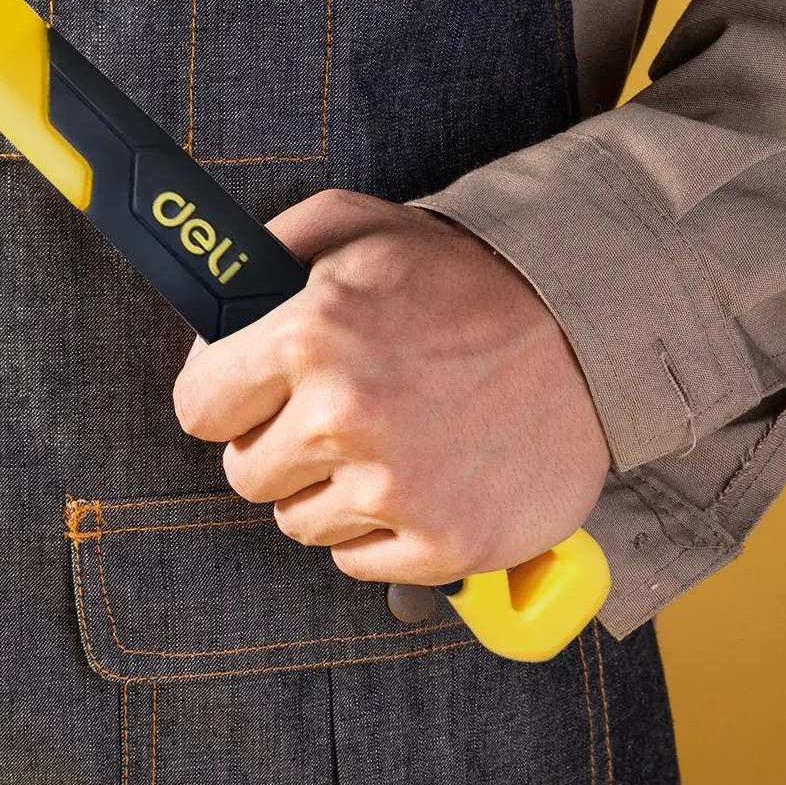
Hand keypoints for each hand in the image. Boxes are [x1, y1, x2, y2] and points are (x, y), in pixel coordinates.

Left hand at [172, 189, 609, 583]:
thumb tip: (210, 306)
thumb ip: (262, 259)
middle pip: (244, 472)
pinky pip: (357, 561)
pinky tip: (414, 475)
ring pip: (297, 521)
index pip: (198, 408)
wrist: (588, 325)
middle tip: (323, 411)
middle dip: (273, 442)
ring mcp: (396, 488)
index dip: (220, 397)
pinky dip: (376, 528)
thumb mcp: (350, 224)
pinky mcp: (445, 543)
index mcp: (309, 336)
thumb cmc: (461, 273)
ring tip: (379, 439)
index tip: (241, 395)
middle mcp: (345, 417)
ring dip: (324, 487)